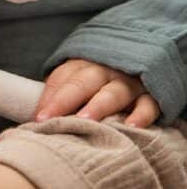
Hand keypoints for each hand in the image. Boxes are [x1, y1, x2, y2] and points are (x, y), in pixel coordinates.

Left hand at [35, 58, 160, 127]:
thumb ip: (61, 93)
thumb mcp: (80, 79)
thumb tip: (37, 119)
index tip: (37, 118)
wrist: (140, 61)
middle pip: (83, 82)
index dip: (49, 97)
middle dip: (66, 100)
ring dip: (99, 105)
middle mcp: (105, 71)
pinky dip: (141, 114)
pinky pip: (148, 104)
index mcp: (82, 66)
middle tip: (51, 119)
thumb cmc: (99, 82)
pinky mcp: (152, 95)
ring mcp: (129, 82)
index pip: (62, 78)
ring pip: (113, 92)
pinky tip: (131, 126)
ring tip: (85, 120)